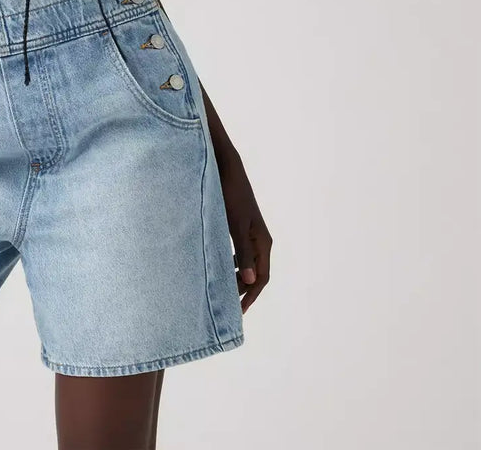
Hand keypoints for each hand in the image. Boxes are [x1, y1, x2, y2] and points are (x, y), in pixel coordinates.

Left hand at [217, 152, 271, 312]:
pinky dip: (231, 264)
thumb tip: (249, 280)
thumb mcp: (234, 225)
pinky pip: (239, 253)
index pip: (261, 278)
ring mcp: (250, 234)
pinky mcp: (239, 227)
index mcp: (262, 242)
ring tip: (223, 291)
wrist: (226, 169)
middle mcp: (260, 241)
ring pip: (246, 264)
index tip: (238, 311)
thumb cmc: (230, 195)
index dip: (250, 295)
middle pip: (254, 273)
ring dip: (237, 278)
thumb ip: (242, 252)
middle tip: (227, 308)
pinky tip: (219, 268)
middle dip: (243, 290)